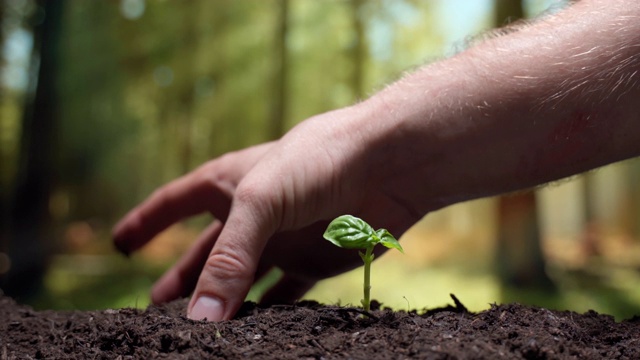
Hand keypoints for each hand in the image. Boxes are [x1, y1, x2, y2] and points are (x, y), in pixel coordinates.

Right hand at [112, 105, 420, 320]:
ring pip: (244, 278)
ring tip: (199, 330)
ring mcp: (284, 238)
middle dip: (181, 278)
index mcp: (231, 183)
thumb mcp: (260, 203)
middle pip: (207, 251)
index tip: (120, 242)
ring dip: (222, 301)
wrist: (389, 163)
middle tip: (156, 308)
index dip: (148, 221)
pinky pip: (285, 293)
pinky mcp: (316, 260)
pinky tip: (252, 331)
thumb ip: (228, 259)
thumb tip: (199, 318)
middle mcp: (254, 213)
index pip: (176, 202)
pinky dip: (267, 313)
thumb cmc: (320, 161)